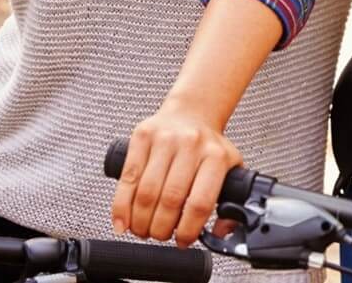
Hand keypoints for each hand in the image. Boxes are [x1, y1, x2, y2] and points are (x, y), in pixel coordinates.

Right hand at [110, 103, 241, 247]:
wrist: (191, 112)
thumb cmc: (207, 146)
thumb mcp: (229, 168)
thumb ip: (230, 201)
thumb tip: (220, 233)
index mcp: (216, 156)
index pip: (200, 202)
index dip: (187, 229)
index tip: (182, 240)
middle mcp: (191, 145)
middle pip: (170, 200)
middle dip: (161, 228)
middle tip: (159, 236)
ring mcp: (165, 138)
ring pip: (147, 192)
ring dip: (141, 221)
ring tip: (142, 230)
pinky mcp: (142, 136)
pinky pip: (128, 177)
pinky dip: (121, 205)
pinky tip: (122, 221)